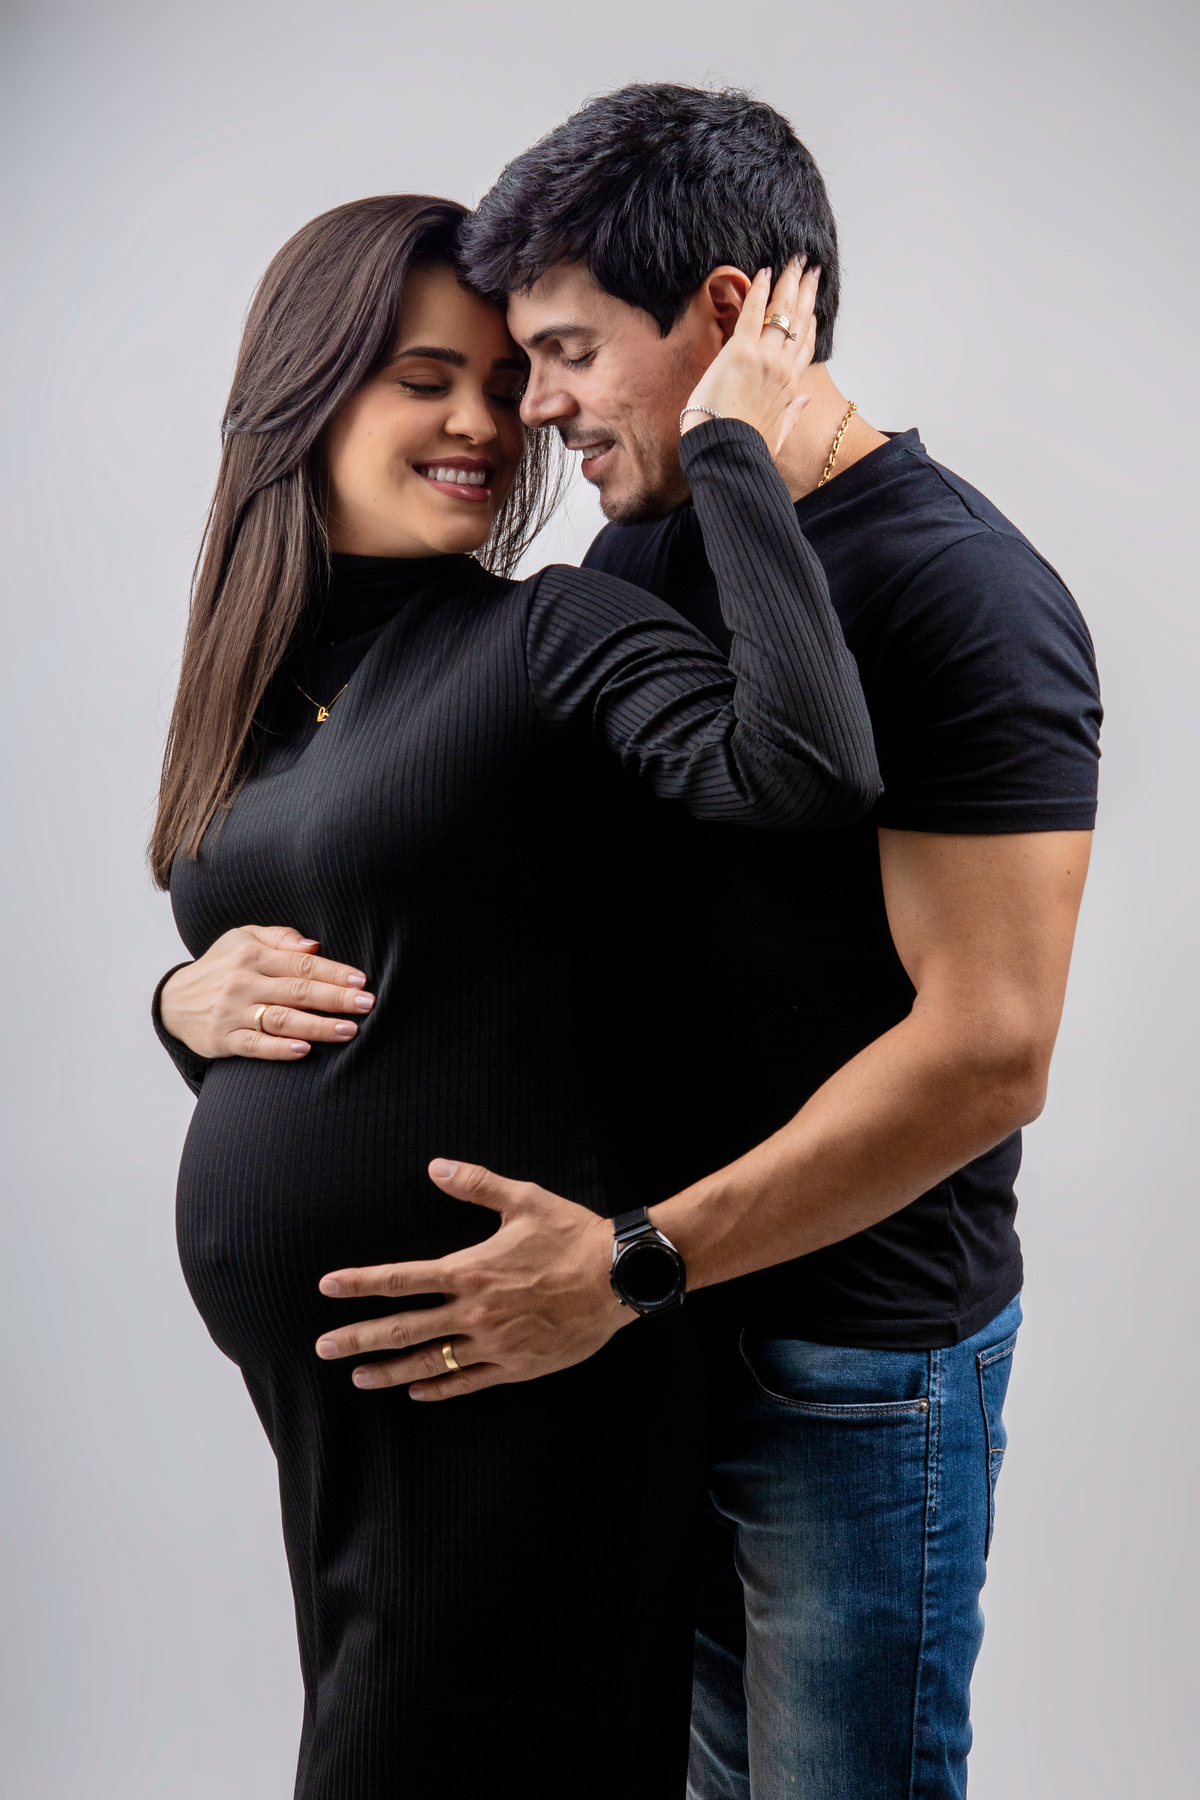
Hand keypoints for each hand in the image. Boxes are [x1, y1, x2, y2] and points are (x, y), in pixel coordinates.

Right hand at [159, 924, 374, 1060]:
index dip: (334, 972)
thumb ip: (279, 937)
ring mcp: (231, 1012)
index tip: (362, 980)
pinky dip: (279, 1048)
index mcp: (252, 954)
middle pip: (297, 990)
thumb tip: (314, 945)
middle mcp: (242, 982)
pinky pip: (255, 1045)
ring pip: (281, 1019)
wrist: (173, 1002)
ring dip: (317, 1025)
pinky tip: (304, 1050)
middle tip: (367, 1004)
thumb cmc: (221, 967)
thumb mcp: (242, 938)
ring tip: (348, 1030)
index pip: (301, 963)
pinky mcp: (222, 1039)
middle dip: (335, 998)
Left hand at [314, 1159, 628, 1398]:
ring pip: (430, 1363)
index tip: (327, 1288)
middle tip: (322, 1348)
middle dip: (358, 1338)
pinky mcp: (517, 1365)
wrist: (618, 1277)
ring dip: (389, 1372)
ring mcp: (494, 1343)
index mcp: (470, 1270)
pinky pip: (469, 1382)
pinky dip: (440, 1389)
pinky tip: (418, 1393)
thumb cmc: (571, 1234)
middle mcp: (475, 1311)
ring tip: (358, 1377)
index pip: (401, 1279)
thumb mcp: (523, 1199)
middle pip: (403, 1328)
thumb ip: (475, 1184)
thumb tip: (435, 1167)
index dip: (360, 1283)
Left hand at [681, 258, 818, 455]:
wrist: (726, 453)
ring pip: (782, 312)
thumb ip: (792, 414)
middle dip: (806, 292)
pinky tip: (764, 273)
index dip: (811, 324)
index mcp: (790, 388)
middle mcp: (782, 368)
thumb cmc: (746, 448)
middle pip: (800, 322)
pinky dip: (759, 291)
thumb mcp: (778, 433)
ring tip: (794, 260)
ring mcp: (764, 357)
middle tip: (810, 269)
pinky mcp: (740, 351)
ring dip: (789, 282)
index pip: (806, 348)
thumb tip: (804, 401)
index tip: (813, 308)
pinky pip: (753, 313)